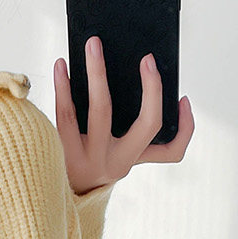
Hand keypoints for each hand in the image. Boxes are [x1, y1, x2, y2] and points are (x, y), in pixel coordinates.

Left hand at [53, 35, 194, 194]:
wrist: (51, 192)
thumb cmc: (85, 163)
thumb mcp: (112, 154)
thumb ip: (129, 130)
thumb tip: (134, 78)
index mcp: (132, 160)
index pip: (171, 151)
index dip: (186, 127)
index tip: (182, 97)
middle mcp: (115, 164)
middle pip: (145, 125)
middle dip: (152, 89)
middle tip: (148, 58)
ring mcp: (90, 160)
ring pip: (100, 111)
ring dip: (98, 73)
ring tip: (94, 46)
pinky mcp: (63, 153)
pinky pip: (65, 115)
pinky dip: (63, 87)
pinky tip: (61, 66)